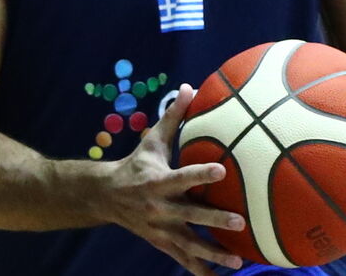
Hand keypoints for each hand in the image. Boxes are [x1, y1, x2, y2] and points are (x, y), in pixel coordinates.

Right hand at [101, 83, 246, 275]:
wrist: (105, 197)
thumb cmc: (136, 165)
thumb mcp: (151, 141)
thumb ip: (173, 117)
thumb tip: (190, 86)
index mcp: (158, 181)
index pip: (182, 176)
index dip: (201, 173)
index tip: (222, 169)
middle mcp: (160, 208)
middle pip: (190, 215)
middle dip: (214, 219)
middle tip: (240, 221)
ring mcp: (160, 229)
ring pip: (189, 244)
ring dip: (213, 254)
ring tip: (238, 261)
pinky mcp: (161, 243)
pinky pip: (182, 259)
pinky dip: (200, 270)